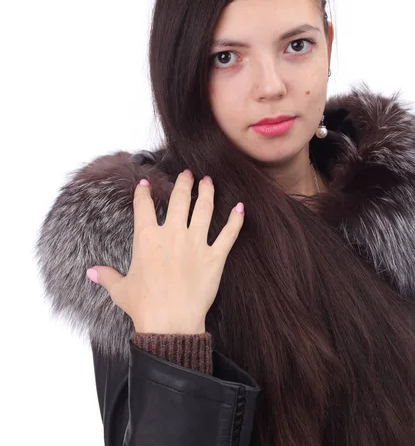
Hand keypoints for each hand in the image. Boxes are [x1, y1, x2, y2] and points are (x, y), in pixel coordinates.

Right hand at [86, 170, 244, 333]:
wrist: (169, 323)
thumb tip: (91, 272)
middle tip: (188, 173)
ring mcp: (196, 243)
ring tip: (208, 181)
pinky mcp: (215, 256)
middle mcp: (173, 235)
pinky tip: (241, 208)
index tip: (145, 184)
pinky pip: (229, 234)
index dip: (143, 193)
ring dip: (207, 192)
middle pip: (180, 199)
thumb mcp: (120, 290)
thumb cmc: (144, 307)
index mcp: (147, 239)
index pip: (144, 207)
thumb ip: (107, 276)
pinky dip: (236, 220)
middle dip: (184, 183)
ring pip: (204, 209)